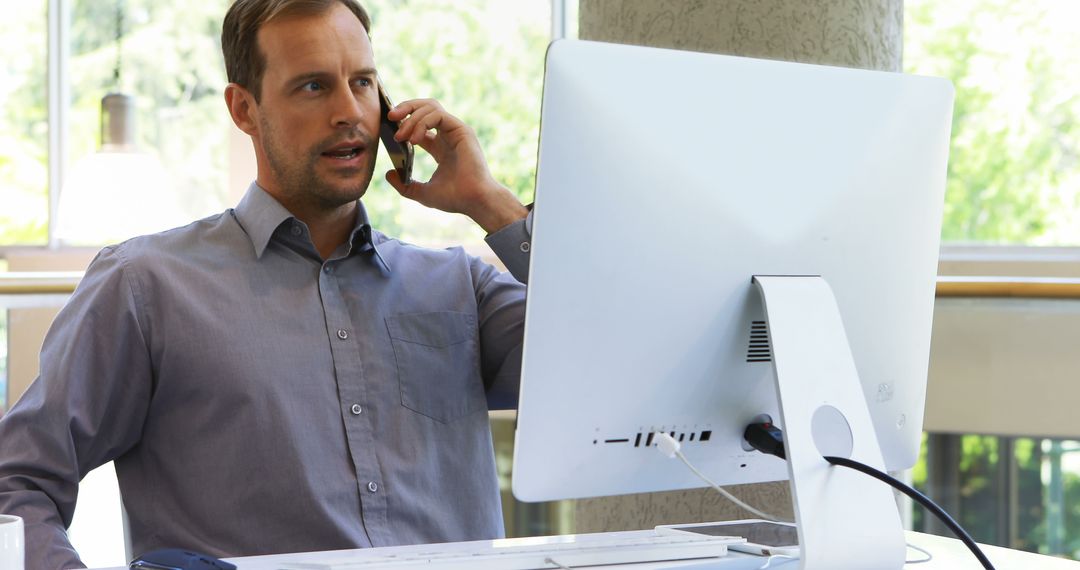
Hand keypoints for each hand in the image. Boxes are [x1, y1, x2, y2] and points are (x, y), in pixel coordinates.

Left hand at [385, 99, 527, 233]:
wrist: (474, 201)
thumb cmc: (455, 198)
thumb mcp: (423, 193)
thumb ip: (405, 186)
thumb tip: (388, 174)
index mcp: (440, 147)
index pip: (420, 124)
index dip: (403, 122)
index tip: (389, 130)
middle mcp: (448, 135)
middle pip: (425, 107)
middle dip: (406, 107)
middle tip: (390, 117)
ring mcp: (455, 131)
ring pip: (430, 107)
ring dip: (411, 117)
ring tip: (401, 136)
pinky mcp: (461, 130)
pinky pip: (437, 115)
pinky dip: (422, 123)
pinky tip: (414, 140)